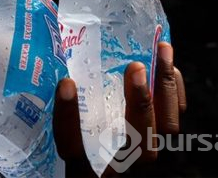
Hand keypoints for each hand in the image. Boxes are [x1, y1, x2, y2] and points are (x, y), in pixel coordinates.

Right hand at [53, 43, 185, 176]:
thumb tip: (43, 63)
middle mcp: (116, 163)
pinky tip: (168, 64)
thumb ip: (53, 105)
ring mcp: (140, 150)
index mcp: (85, 167)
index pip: (75, 151)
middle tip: (134, 67)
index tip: (66, 84)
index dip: (70, 121)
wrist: (95, 160)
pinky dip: (174, 89)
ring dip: (164, 88)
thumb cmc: (72, 142)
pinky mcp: (156, 134)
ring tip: (162, 50)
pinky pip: (174, 116)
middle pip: (136, 145)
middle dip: (140, 105)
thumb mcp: (57, 131)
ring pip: (165, 129)